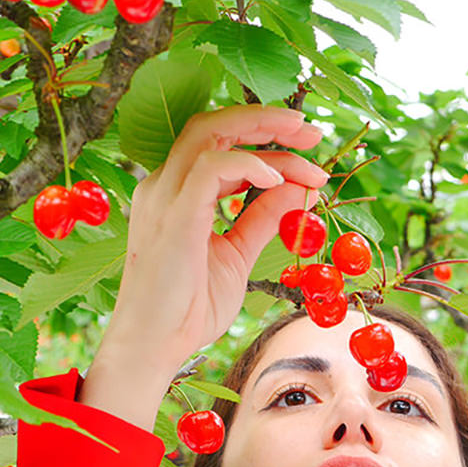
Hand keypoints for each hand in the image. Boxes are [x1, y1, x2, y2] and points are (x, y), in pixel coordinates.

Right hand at [82, 105, 327, 426]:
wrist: (153, 346)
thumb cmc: (187, 310)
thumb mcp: (237, 257)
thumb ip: (262, 221)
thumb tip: (299, 191)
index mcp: (176, 193)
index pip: (220, 145)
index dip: (264, 140)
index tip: (310, 151)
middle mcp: (164, 184)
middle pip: (213, 124)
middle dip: (267, 120)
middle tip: (314, 132)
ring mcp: (164, 195)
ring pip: (211, 133)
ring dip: (264, 132)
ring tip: (308, 147)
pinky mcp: (173, 213)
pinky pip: (211, 166)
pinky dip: (249, 164)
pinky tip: (278, 179)